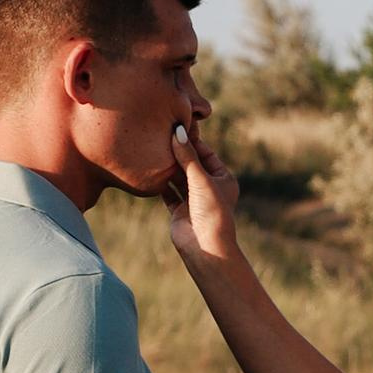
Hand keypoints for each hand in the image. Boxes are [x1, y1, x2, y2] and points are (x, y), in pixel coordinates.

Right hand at [165, 117, 241, 264]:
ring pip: (179, 178)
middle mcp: (209, 188)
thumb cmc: (211, 211)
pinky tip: (149, 171)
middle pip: (191, 165)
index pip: (206, 154)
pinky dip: (161, 183)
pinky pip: (168, 192)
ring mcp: (193, 200)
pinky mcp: (180, 211)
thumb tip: (178, 131)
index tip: (177, 127)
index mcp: (223, 179)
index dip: (193, 141)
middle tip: (161, 134)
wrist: (205, 245)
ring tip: (153, 149)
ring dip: (168, 167)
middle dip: (178, 152)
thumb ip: (188, 156)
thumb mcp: (201, 179)